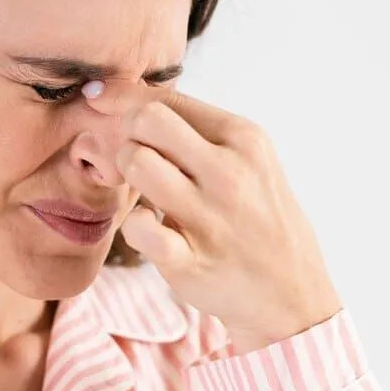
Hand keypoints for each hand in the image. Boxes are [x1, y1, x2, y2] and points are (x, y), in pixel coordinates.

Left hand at [85, 83, 342, 353]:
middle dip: (125, 132)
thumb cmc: (257, 217)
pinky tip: (150, 229)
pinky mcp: (191, 259)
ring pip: (136, 163)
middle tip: (134, 156)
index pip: (167, 98)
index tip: (98, 99)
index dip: (123, 97)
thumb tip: (129, 100)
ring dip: (126, 174)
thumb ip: (197, 132)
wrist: (291, 294)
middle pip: (147, 119)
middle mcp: (230, 171)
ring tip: (144, 192)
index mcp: (244, 138)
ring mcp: (211, 216)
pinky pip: (138, 227)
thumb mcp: (248, 161)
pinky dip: (134, 226)